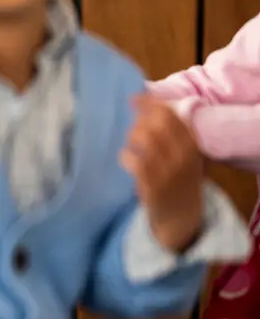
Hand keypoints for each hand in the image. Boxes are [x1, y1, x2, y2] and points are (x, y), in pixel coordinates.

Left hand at [122, 95, 205, 251]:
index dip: (149, 103)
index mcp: (192, 145)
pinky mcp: (153, 187)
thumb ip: (171, 132)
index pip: (171, 114)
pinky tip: (127, 160)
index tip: (133, 99)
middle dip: (138, 121)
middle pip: (156, 123)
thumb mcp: (185, 155)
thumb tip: (144, 103)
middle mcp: (184, 156)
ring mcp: (169, 172)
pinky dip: (125, 156)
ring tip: (131, 147)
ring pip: (144, 139)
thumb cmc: (179, 181)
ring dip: (131, 138)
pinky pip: (135, 161)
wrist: (182, 219)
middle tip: (132, 129)